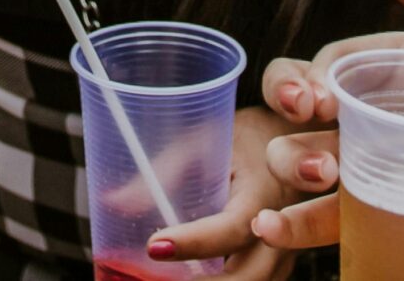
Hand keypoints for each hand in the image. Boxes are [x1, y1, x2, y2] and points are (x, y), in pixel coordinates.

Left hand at [147, 106, 299, 278]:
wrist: (290, 144)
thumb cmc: (244, 138)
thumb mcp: (205, 139)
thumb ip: (164, 169)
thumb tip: (113, 201)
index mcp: (263, 192)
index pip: (232, 228)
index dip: (193, 242)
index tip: (154, 246)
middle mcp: (280, 229)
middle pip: (248, 277)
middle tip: (155, 277)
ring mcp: (282, 252)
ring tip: (168, 276)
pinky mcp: (276, 263)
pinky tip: (189, 276)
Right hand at [250, 49, 403, 278]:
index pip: (352, 56)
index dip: (326, 67)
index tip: (322, 92)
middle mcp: (377, 110)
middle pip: (308, 92)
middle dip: (291, 98)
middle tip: (307, 116)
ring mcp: (367, 161)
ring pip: (302, 149)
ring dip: (295, 159)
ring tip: (320, 176)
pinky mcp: (370, 208)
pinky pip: (319, 213)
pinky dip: (292, 221)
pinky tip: (272, 227)